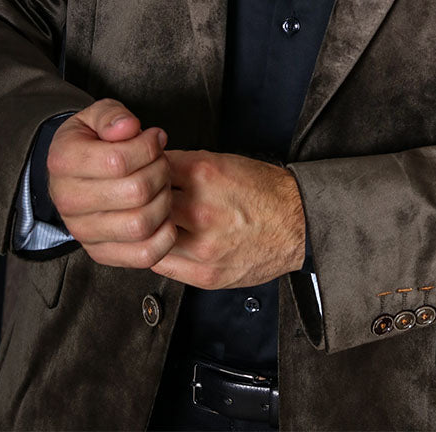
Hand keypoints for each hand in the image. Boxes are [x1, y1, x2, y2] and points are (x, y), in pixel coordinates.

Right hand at [46, 98, 176, 268]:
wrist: (71, 173)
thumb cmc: (91, 141)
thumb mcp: (95, 116)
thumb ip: (111, 115)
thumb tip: (128, 127)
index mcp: (63, 162)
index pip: (119, 160)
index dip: (149, 146)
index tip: (155, 137)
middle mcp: (68, 202)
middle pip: (136, 192)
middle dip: (160, 170)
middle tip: (160, 161)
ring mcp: (83, 232)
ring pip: (141, 224)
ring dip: (164, 200)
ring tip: (161, 184)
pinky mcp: (101, 253)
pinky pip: (144, 255)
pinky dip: (165, 235)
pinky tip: (163, 212)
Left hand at [149, 151, 305, 288]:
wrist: (298, 223)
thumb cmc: (264, 191)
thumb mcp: (225, 161)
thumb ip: (187, 165)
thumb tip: (153, 167)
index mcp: (204, 173)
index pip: (150, 168)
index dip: (142, 172)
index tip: (140, 175)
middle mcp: (200, 209)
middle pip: (144, 204)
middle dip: (140, 202)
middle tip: (138, 202)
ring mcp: (201, 244)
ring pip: (149, 238)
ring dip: (146, 231)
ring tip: (149, 226)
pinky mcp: (204, 273)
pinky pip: (162, 265)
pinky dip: (157, 252)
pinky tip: (161, 244)